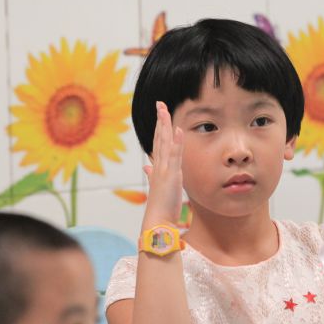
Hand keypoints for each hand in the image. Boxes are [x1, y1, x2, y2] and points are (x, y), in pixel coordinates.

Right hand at [142, 101, 183, 228]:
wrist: (157, 220)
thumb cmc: (160, 206)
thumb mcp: (158, 186)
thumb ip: (152, 174)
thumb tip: (146, 167)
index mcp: (158, 167)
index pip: (159, 142)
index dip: (159, 127)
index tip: (160, 113)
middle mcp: (159, 165)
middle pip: (159, 137)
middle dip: (160, 120)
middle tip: (159, 103)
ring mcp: (164, 169)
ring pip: (165, 142)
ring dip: (164, 125)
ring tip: (164, 109)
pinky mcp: (171, 175)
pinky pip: (175, 155)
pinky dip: (176, 142)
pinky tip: (177, 129)